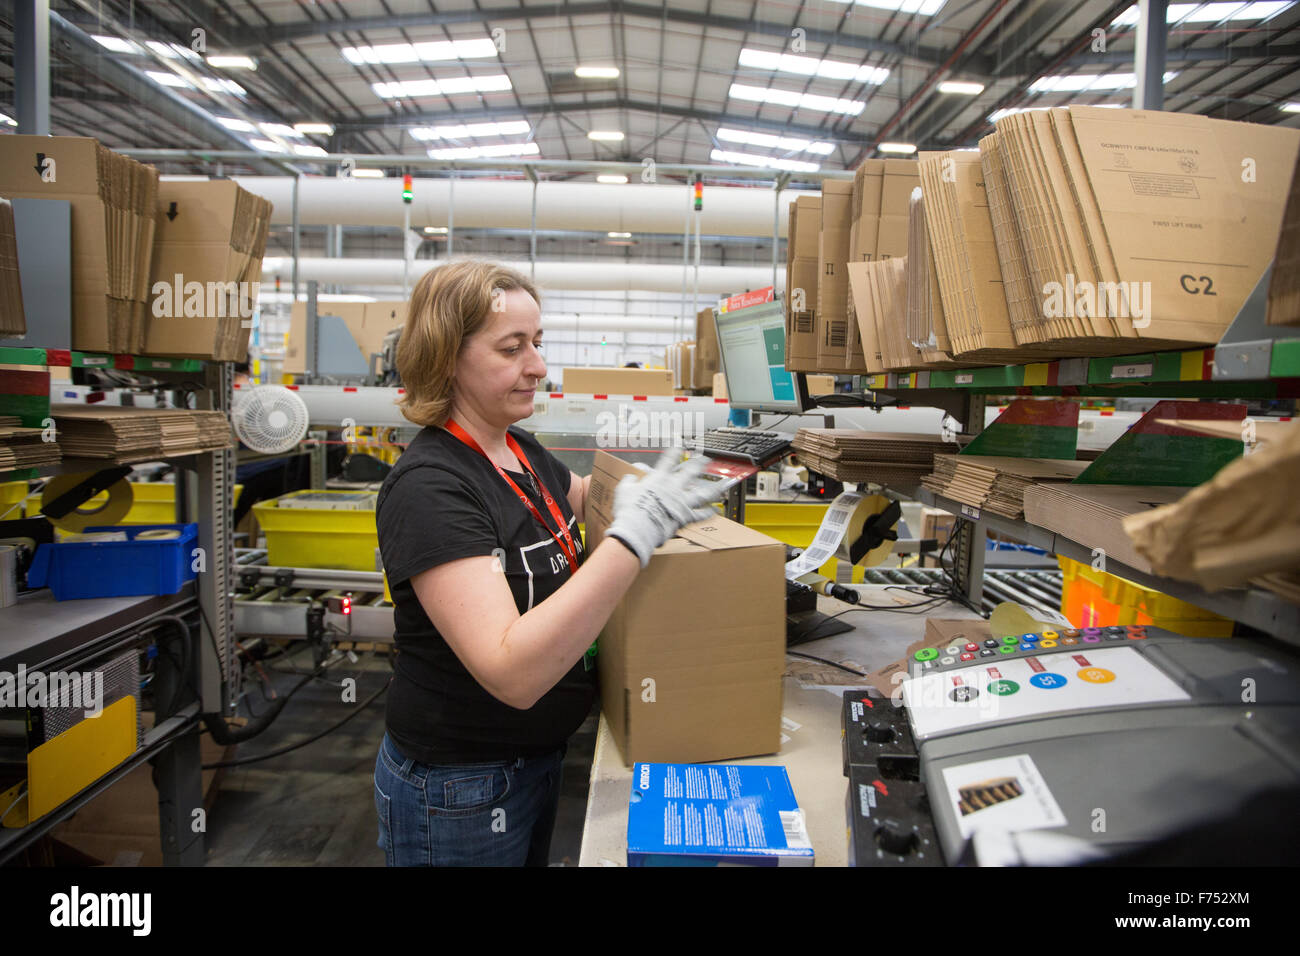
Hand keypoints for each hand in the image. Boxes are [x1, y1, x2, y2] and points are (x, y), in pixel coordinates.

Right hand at [604, 453, 722, 567]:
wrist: (637, 528)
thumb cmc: (630, 510)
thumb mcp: (624, 491)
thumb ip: (629, 482)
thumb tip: (630, 478)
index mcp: (659, 479)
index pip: (669, 460)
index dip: (675, 451)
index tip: (680, 445)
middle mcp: (673, 487)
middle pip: (690, 472)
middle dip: (699, 463)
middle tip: (705, 459)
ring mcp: (681, 501)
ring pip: (702, 492)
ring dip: (712, 487)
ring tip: (721, 484)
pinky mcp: (684, 516)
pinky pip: (700, 514)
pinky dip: (708, 512)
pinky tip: (715, 510)